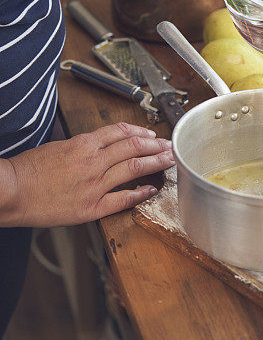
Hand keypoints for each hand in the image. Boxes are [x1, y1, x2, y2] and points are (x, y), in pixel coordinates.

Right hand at [0, 122, 173, 227]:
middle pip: (133, 147)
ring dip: (155, 163)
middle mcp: (92, 161)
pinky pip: (122, 199)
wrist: (10, 191)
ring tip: (169, 161)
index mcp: (82, 144)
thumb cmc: (27, 170)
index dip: (140, 132)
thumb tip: (98, 147)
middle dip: (156, 145)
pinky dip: (139, 194)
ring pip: (133, 168)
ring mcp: (94, 185)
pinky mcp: (90, 207)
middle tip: (170, 146)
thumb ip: (81, 147)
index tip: (151, 134)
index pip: (119, 132)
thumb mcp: (56, 146)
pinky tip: (151, 190)